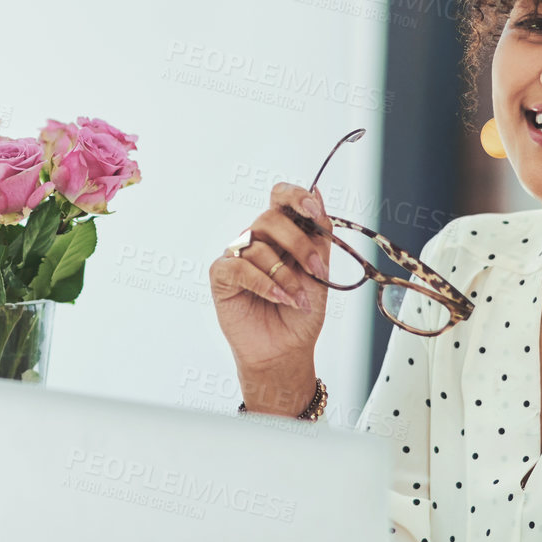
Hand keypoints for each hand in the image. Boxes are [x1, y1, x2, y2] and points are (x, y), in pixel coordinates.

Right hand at [209, 181, 333, 386]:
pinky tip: (278, 298)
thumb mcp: (319, 272)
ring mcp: (237, 257)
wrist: (286, 350)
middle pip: (269, 219)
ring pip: (257, 246)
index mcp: (281, 234)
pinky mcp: (221, 276)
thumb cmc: (300, 314)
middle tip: (316, 271)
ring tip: (296, 299)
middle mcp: (257, 241)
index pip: (280, 197)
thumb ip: (319, 235)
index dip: (295, 196)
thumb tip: (317, 192)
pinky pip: (239, 267)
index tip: (313, 211)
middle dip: (298, 244)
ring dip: (284, 275)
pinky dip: (263, 283)